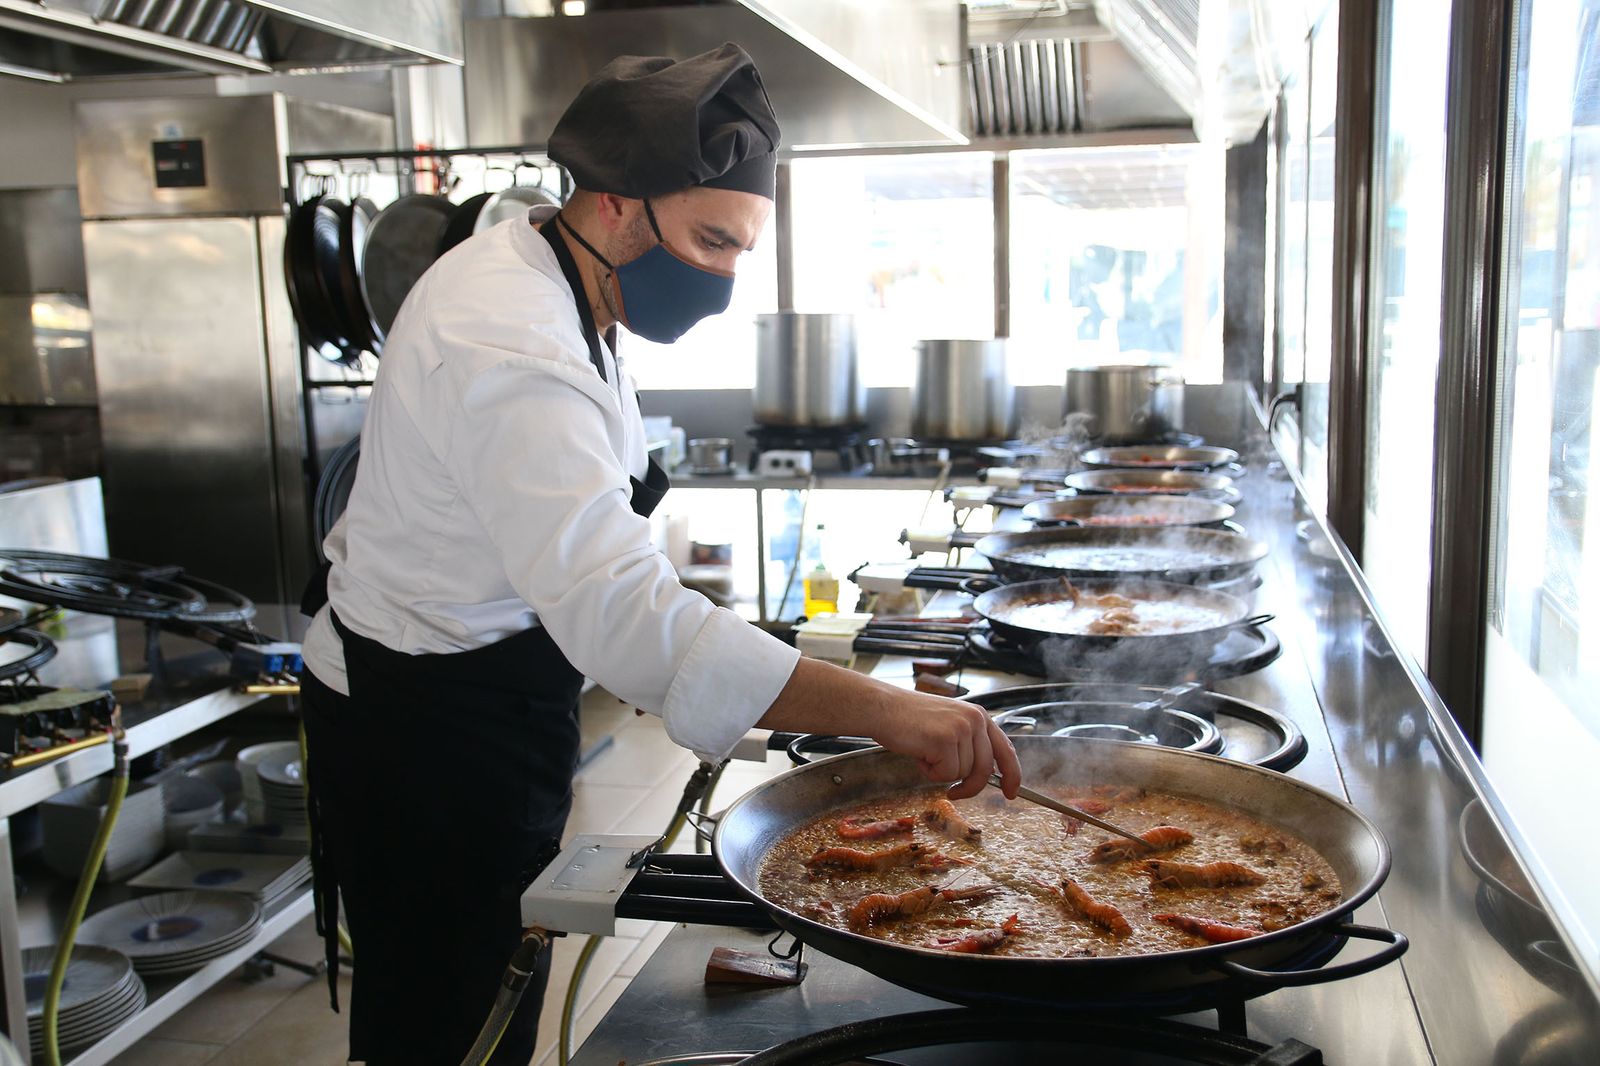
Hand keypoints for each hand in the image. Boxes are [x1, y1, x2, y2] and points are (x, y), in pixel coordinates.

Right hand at [868, 692, 1022, 800]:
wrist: (883, 708)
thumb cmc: (910, 719)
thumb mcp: (949, 724)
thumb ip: (970, 744)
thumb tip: (986, 773)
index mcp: (979, 715)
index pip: (1006, 749)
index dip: (1012, 774)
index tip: (1011, 792)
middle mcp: (975, 720)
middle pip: (985, 769)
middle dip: (970, 787)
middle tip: (954, 793)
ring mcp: (961, 729)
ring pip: (962, 773)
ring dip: (941, 772)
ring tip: (925, 753)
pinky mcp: (945, 740)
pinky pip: (946, 774)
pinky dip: (930, 772)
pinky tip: (919, 754)